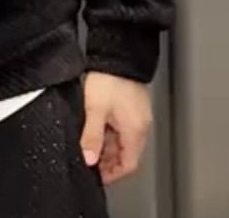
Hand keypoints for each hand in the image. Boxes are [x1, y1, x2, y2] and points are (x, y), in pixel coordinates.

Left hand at [79, 71, 152, 185]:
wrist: (118, 51)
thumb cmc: (110, 77)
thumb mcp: (95, 109)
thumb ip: (92, 136)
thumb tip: (88, 158)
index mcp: (135, 131)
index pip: (128, 165)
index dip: (112, 174)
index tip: (97, 176)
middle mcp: (140, 125)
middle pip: (126, 154)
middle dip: (107, 161)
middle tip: (89, 160)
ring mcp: (137, 115)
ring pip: (123, 140)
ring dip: (107, 145)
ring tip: (88, 144)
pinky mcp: (131, 104)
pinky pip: (121, 127)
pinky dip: (109, 131)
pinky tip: (95, 126)